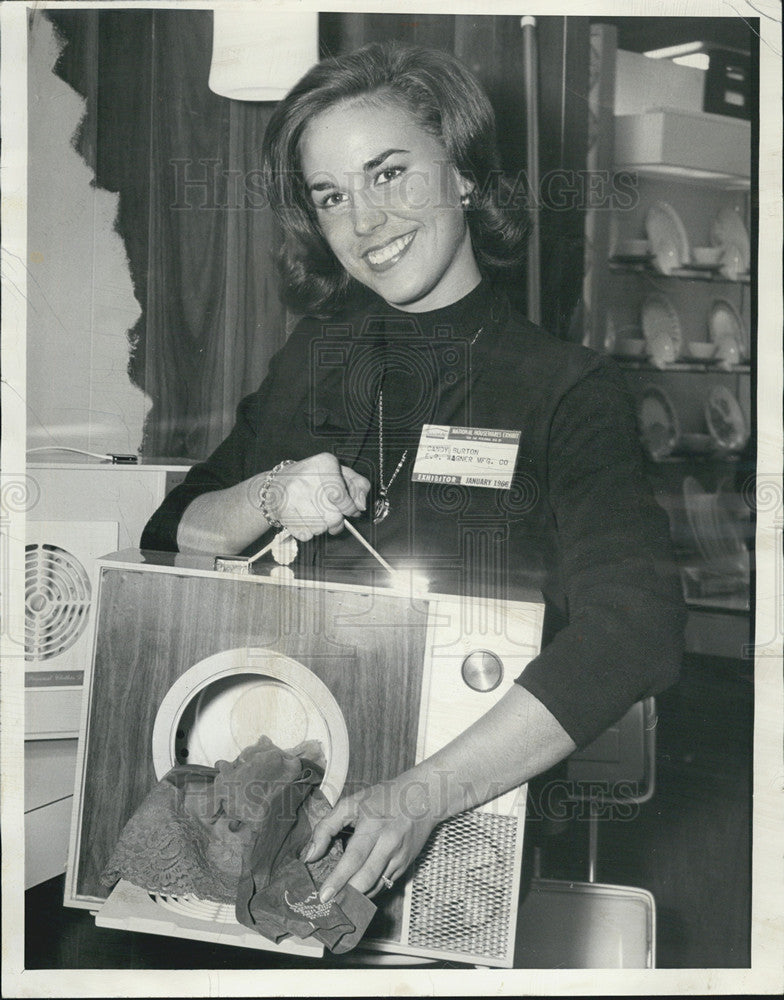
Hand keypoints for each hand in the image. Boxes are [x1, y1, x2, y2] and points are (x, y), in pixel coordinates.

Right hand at [263, 453, 369, 541]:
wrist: (278, 482)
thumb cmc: (316, 479)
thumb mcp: (341, 473)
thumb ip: (359, 486)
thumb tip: (361, 506)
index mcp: (324, 463)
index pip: (339, 495)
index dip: (349, 508)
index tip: (351, 510)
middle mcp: (305, 477)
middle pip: (333, 516)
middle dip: (338, 521)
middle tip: (333, 514)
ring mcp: (291, 495)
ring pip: (320, 528)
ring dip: (323, 527)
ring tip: (317, 514)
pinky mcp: (282, 511)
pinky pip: (305, 534)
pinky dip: (309, 532)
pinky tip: (305, 519)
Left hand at [301, 777, 437, 900]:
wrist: (424, 796)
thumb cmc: (385, 797)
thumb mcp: (352, 803)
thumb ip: (327, 827)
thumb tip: (311, 855)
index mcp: (373, 826)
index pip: (353, 859)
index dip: (338, 879)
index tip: (324, 895)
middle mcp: (388, 844)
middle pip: (366, 878)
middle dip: (346, 895)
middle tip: (329, 904)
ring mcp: (399, 857)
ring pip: (376, 886)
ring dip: (357, 897)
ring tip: (339, 903)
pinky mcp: (405, 865)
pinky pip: (385, 885)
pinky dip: (369, 891)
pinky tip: (357, 892)